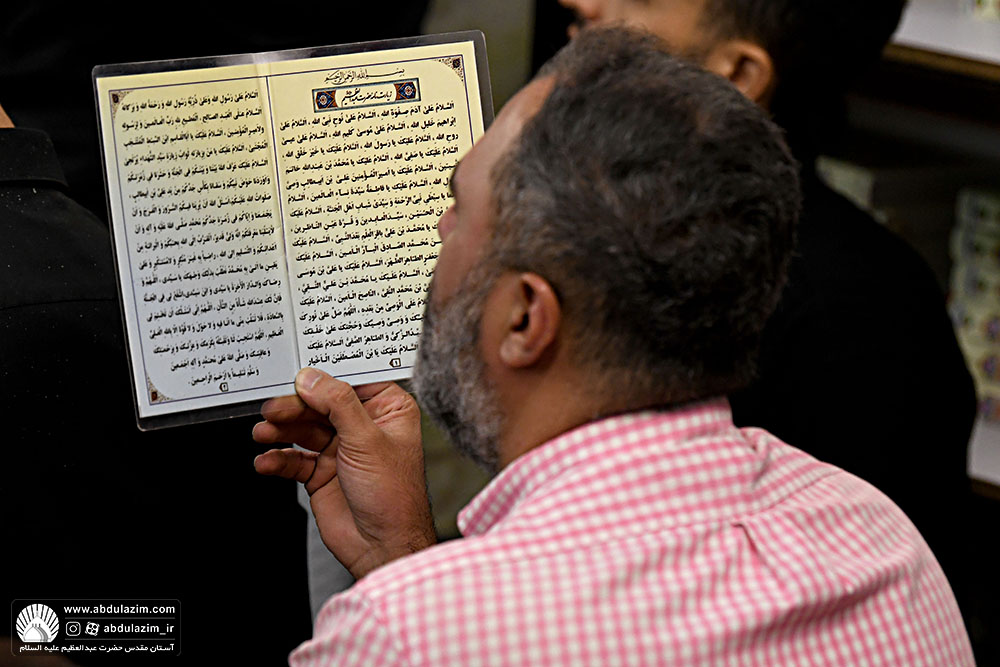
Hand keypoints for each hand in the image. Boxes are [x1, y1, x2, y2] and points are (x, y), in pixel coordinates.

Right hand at [252, 368, 435, 578]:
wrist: (383, 545)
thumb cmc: (394, 495)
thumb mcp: (367, 440)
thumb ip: (338, 404)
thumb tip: (312, 378)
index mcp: (388, 410)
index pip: (350, 382)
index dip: (323, 376)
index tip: (296, 371)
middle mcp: (364, 426)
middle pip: (320, 404)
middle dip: (294, 407)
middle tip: (271, 410)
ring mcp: (341, 449)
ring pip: (303, 429)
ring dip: (281, 431)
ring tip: (263, 434)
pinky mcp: (322, 472)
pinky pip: (294, 458)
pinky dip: (278, 459)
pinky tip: (267, 461)